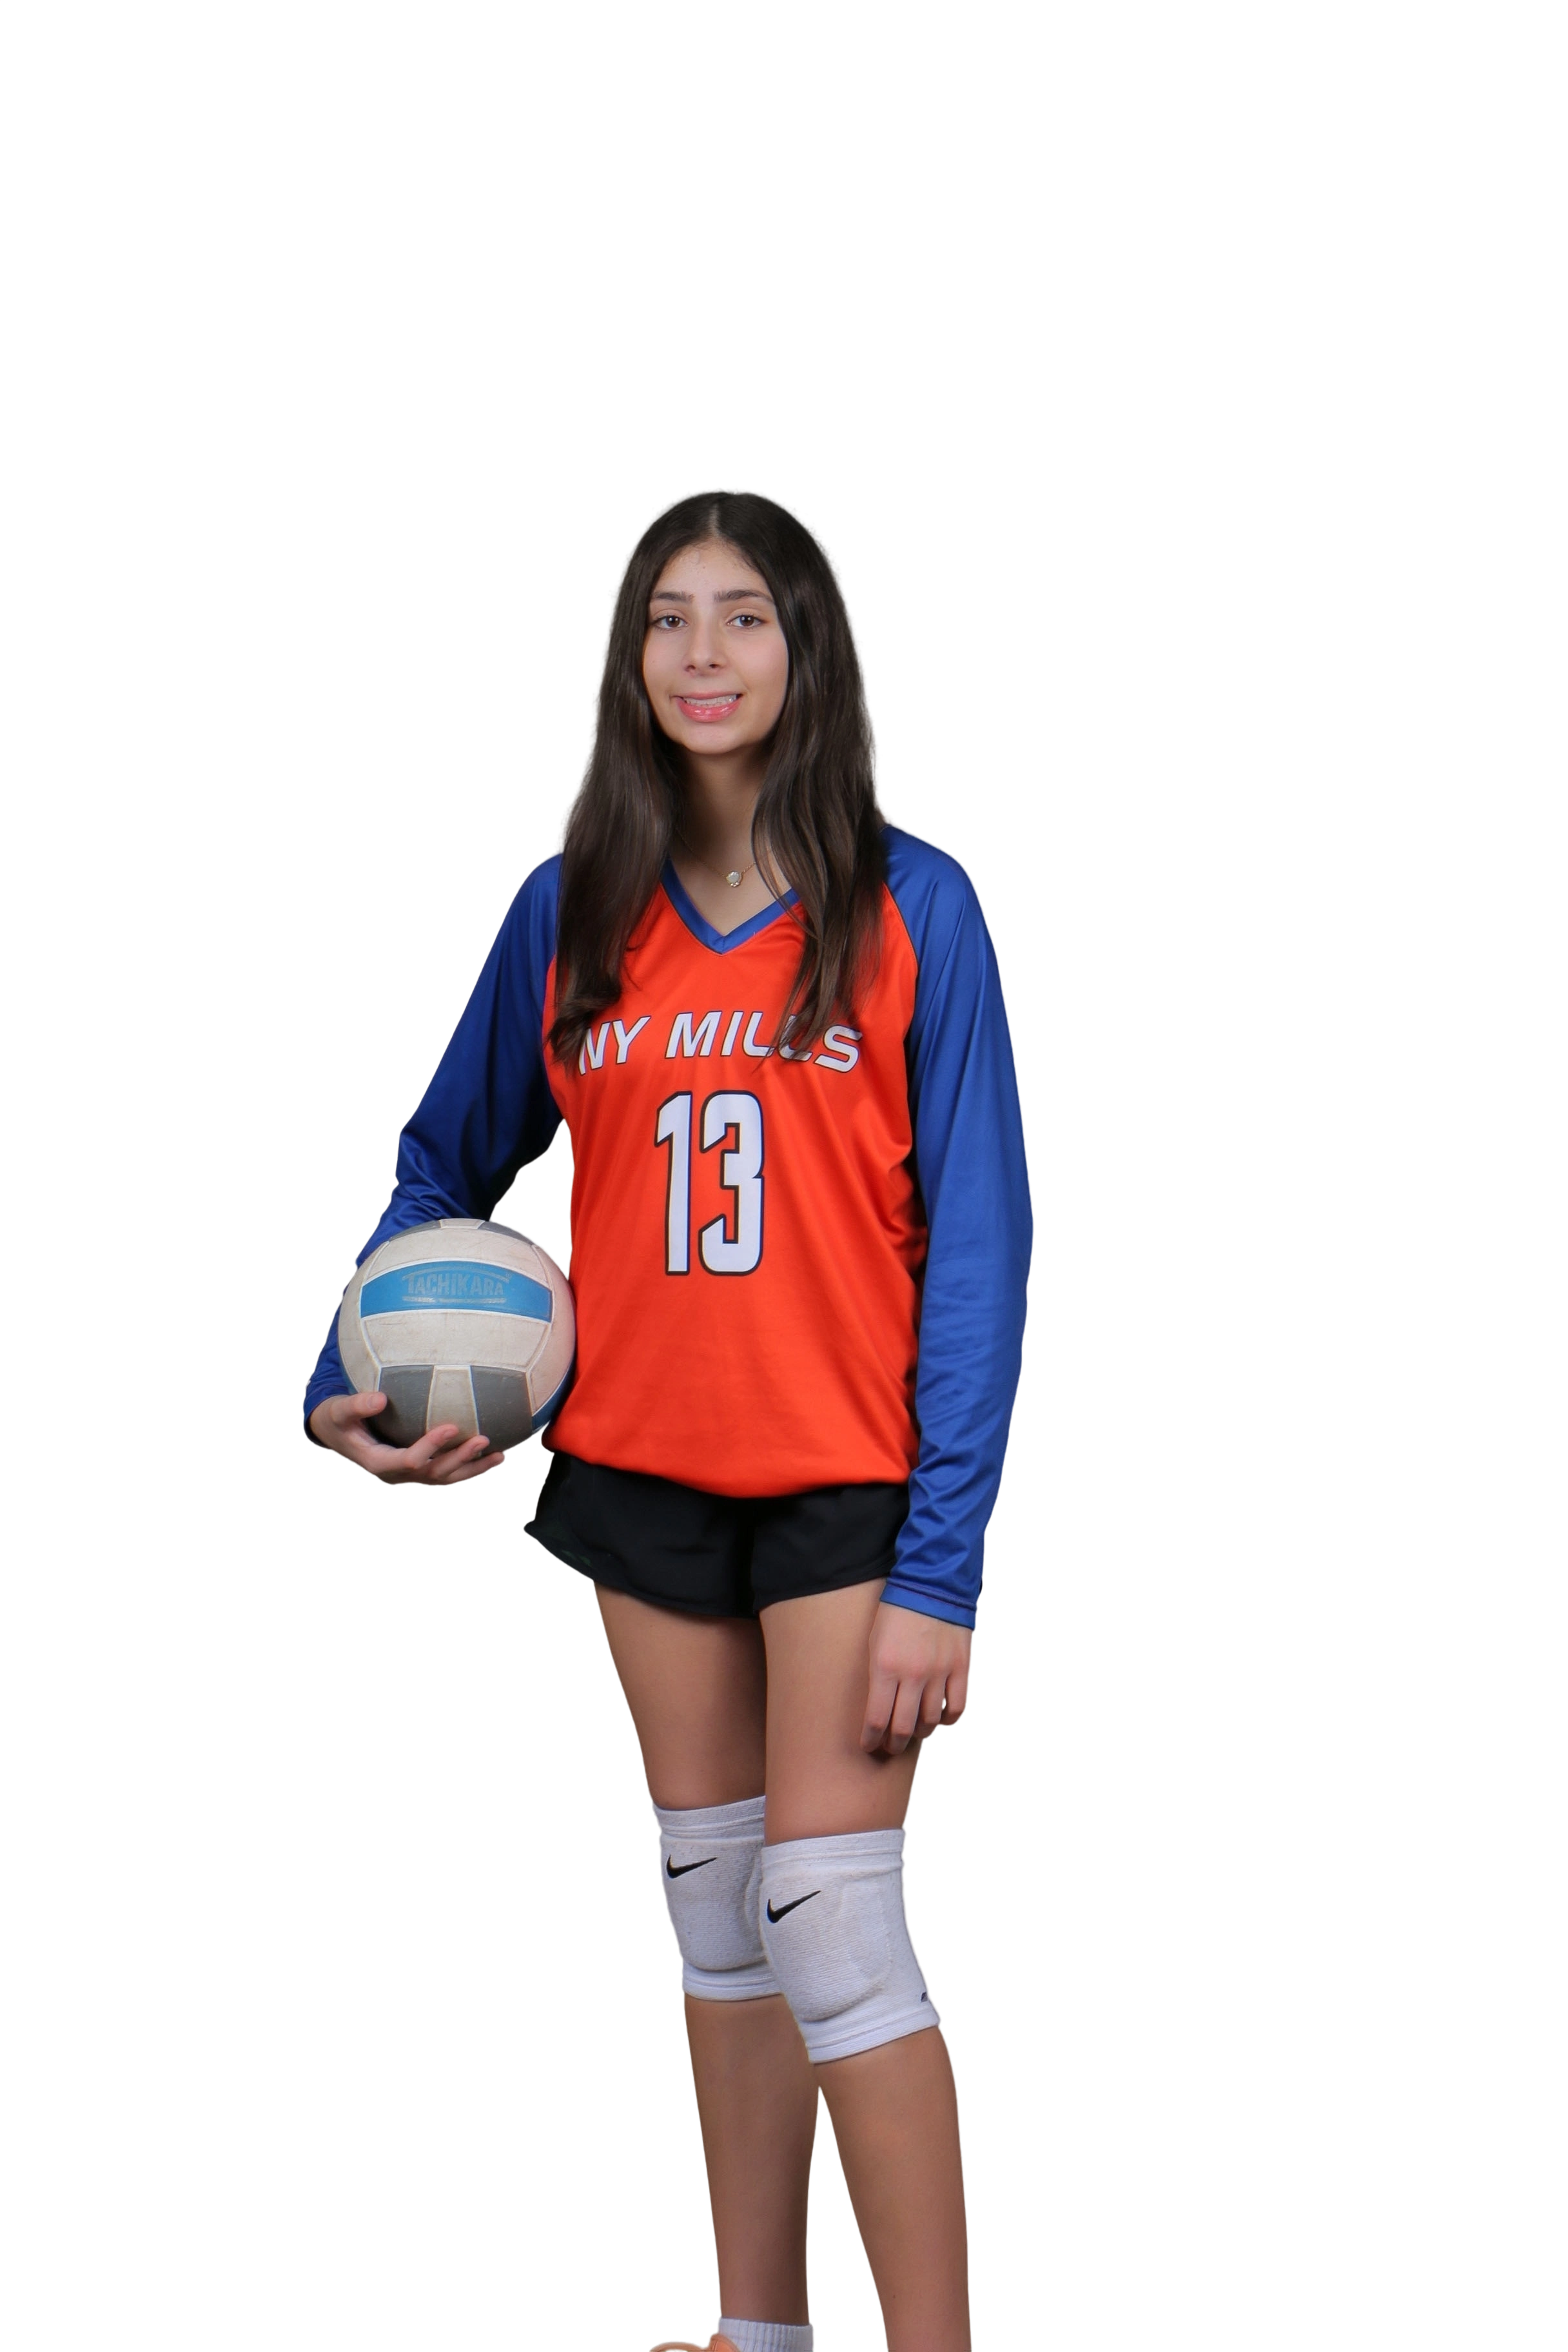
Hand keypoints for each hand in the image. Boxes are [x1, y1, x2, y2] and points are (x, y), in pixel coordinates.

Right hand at [307, 1392, 508, 1489]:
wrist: (336, 1433)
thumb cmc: (337, 1418)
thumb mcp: (338, 1410)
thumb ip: (356, 1405)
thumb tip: (380, 1398)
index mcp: (379, 1463)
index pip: (410, 1460)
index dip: (431, 1447)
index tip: (451, 1426)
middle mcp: (396, 1474)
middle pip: (433, 1474)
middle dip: (459, 1459)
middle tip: (483, 1439)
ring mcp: (408, 1475)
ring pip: (444, 1478)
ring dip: (472, 1468)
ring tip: (499, 1455)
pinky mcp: (417, 1470)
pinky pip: (446, 1472)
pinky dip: (468, 1466)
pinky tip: (491, 1455)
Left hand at [860, 1599, 973, 1756]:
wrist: (931, 1585)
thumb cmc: (896, 1614)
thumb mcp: (875, 1643)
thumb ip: (877, 1677)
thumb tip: (879, 1710)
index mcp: (885, 1666)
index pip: (876, 1719)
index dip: (871, 1739)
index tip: (868, 1745)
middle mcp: (913, 1674)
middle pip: (904, 1728)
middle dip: (894, 1744)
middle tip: (890, 1747)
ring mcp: (940, 1672)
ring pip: (931, 1721)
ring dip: (919, 1733)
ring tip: (913, 1733)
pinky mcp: (960, 1668)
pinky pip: (957, 1707)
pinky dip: (947, 1720)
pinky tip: (938, 1718)